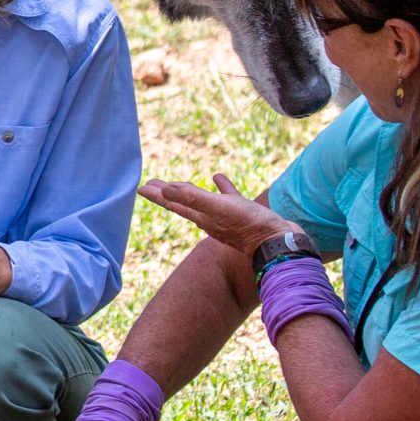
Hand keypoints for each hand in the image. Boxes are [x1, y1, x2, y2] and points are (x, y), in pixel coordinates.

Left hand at [139, 174, 293, 263]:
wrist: (278, 242)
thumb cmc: (248, 225)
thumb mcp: (217, 208)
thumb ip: (192, 198)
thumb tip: (164, 189)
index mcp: (201, 216)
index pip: (173, 203)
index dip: (157, 195)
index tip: (141, 188)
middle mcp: (210, 218)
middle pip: (182, 202)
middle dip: (167, 193)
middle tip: (153, 184)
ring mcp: (226, 216)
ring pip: (203, 201)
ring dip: (192, 191)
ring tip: (183, 182)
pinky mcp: (242, 213)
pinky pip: (227, 197)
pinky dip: (221, 187)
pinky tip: (219, 178)